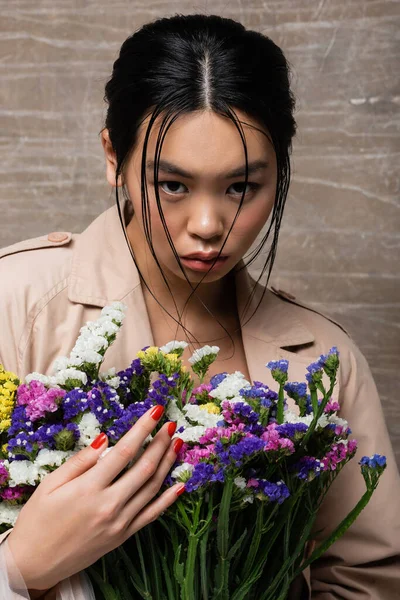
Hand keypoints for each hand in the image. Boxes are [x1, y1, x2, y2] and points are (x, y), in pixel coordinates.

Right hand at [7, 405, 184, 590]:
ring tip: (177, 444)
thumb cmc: (37, 521)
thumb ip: (80, 461)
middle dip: (160, 443)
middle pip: (144, 468)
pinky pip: (152, 515)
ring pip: (152, 488)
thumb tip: (105, 439)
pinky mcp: (123, 536)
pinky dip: (168, 499)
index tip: (155, 412)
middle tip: (171, 426)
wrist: (33, 564)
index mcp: (89, 489)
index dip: (143, 429)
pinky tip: (180, 485)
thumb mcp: (50, 485)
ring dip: (167, 464)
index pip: (124, 452)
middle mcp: (109, 505)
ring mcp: (119, 523)